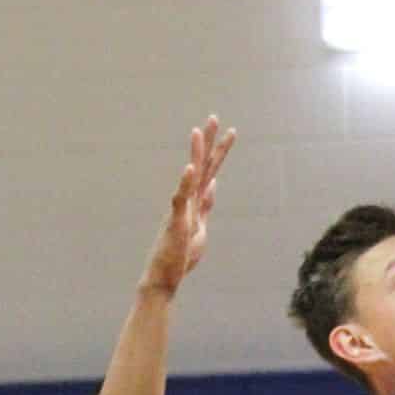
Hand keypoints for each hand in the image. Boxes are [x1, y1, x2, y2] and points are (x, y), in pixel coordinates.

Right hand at [140, 115, 236, 296]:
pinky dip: (185, 183)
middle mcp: (187, 200)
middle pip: (201, 166)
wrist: (165, 277)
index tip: (229, 131)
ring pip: (190, 177)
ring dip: (195, 154)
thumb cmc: (180, 254)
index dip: (219, 152)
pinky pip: (180, 199)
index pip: (210, 171)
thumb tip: (212, 185)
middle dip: (209, 143)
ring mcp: (181, 209)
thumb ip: (205, 205)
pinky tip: (190, 168)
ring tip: (198, 131)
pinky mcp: (176, 221)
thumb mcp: (200, 226)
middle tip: (215, 117)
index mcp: (195, 201)